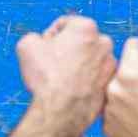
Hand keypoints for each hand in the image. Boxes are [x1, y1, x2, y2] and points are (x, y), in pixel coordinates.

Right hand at [16, 14, 116, 134]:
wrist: (60, 111)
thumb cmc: (46, 77)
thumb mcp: (26, 45)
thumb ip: (35, 36)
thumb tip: (39, 42)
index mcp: (86, 27)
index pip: (65, 24)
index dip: (50, 36)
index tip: (44, 49)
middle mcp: (104, 43)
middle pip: (80, 41)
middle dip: (67, 49)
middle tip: (52, 64)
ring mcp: (110, 65)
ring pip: (89, 59)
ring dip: (77, 65)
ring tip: (62, 79)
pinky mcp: (111, 85)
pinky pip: (95, 77)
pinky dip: (85, 81)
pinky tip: (71, 90)